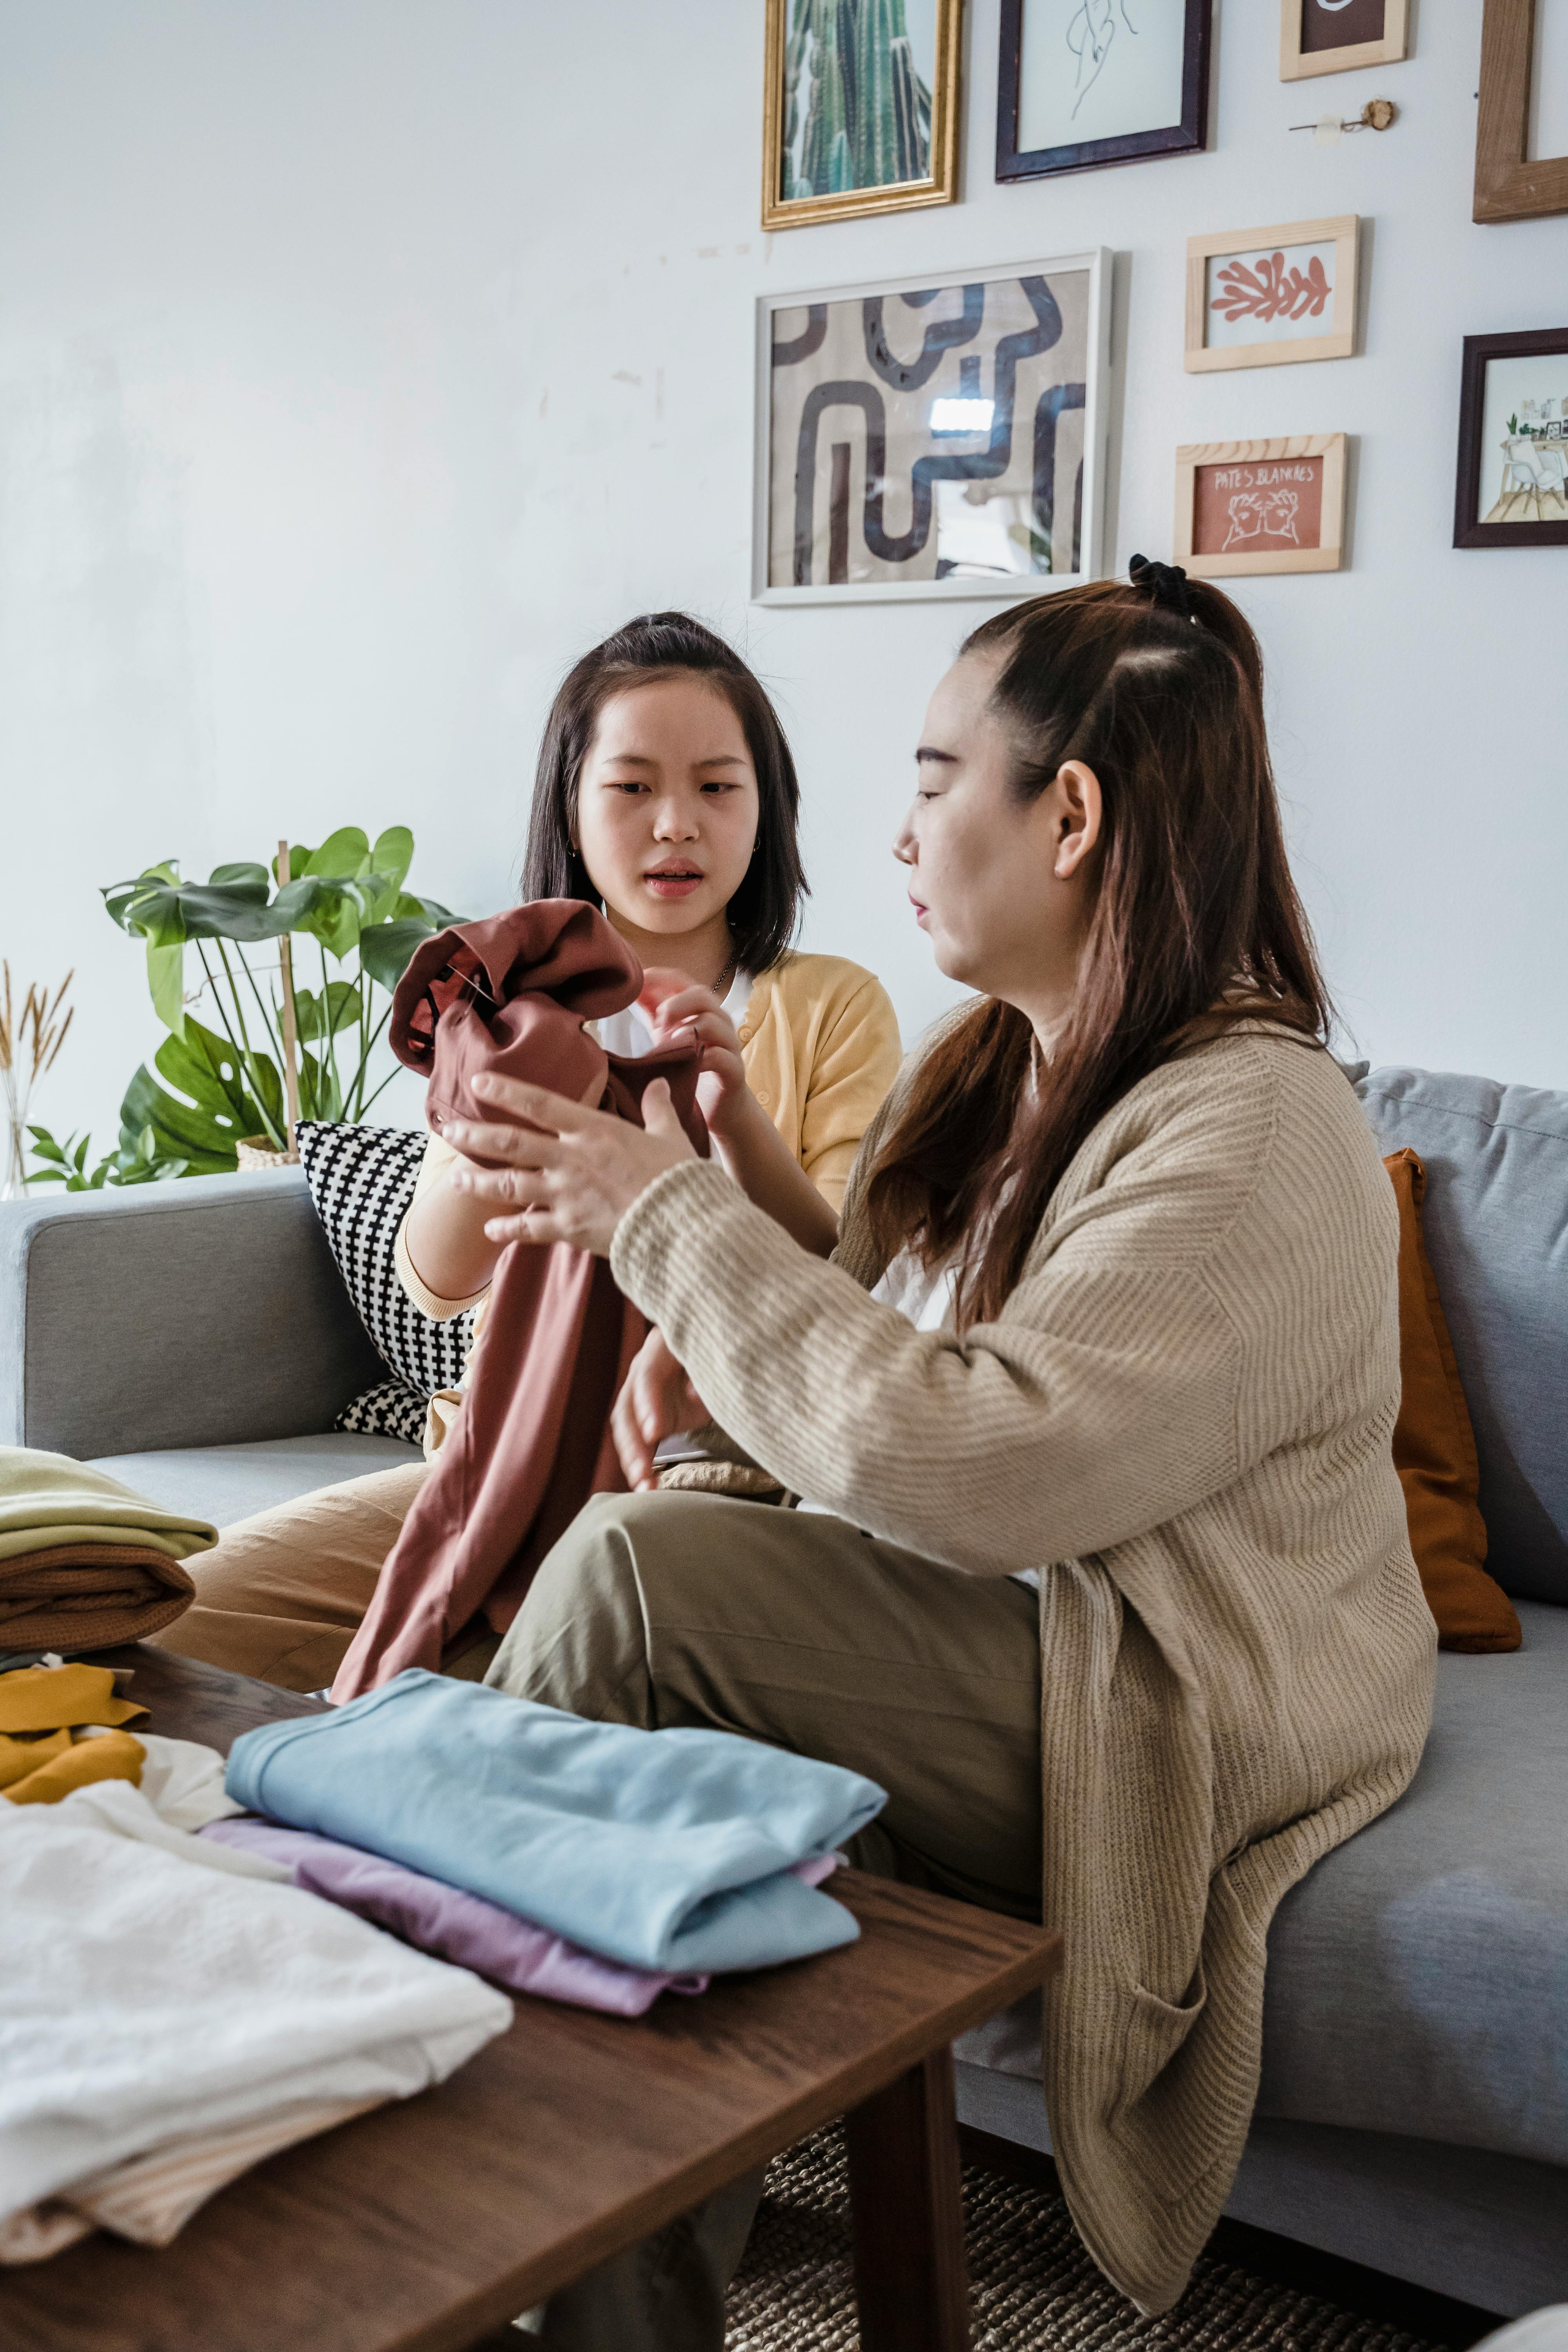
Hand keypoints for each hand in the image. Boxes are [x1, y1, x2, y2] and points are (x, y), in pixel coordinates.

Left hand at [444, 1072, 696, 1257]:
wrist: (683, 1225)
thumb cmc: (680, 1179)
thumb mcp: (672, 1136)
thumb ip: (659, 1110)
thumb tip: (661, 1084)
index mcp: (594, 1130)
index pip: (539, 1103)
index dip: (505, 1091)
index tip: (478, 1082)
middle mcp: (571, 1158)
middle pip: (511, 1143)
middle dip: (475, 1135)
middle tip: (448, 1130)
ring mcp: (566, 1194)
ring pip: (510, 1185)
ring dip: (479, 1183)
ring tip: (455, 1181)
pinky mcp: (570, 1228)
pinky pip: (529, 1229)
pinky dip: (507, 1230)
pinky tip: (490, 1231)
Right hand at [612, 1325, 710, 1491]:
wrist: (715, 1357)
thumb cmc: (717, 1356)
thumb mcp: (717, 1359)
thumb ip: (706, 1373)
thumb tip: (694, 1393)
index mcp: (660, 1350)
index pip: (647, 1376)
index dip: (648, 1404)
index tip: (653, 1433)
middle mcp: (643, 1373)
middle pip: (627, 1408)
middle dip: (633, 1443)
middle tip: (642, 1470)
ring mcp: (642, 1397)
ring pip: (627, 1429)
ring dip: (632, 1459)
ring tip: (643, 1485)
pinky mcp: (648, 1420)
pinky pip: (639, 1443)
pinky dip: (641, 1465)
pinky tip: (647, 1486)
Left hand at [639, 968, 749, 1138]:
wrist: (719, 1105)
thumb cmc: (692, 1066)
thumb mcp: (669, 1036)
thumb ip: (655, 1014)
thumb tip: (633, 989)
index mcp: (700, 1010)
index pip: (683, 981)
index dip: (660, 978)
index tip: (638, 982)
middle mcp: (718, 1021)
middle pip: (702, 994)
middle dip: (675, 1003)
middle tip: (657, 1022)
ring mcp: (728, 1044)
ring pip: (713, 1022)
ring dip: (686, 1030)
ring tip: (669, 1045)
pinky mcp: (734, 1070)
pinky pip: (721, 1056)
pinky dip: (701, 1058)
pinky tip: (687, 1066)